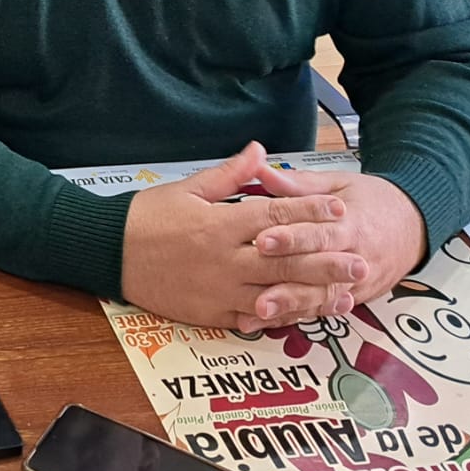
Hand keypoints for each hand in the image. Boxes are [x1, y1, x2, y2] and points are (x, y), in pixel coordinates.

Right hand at [119, 143, 367, 329]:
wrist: (109, 252)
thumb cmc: (147, 216)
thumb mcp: (187, 187)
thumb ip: (228, 174)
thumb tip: (261, 152)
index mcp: (220, 224)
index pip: (275, 216)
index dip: (309, 211)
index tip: (340, 207)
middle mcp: (225, 260)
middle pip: (285, 261)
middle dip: (326, 262)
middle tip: (360, 261)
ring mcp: (219, 291)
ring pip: (276, 295)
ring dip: (313, 296)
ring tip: (344, 296)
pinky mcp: (211, 314)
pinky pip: (254, 319)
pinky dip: (281, 318)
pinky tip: (305, 316)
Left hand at [252, 173, 426, 307]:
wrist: (414, 225)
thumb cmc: (374, 201)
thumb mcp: (339, 183)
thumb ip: (299, 183)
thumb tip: (262, 171)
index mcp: (351, 224)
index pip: (319, 234)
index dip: (291, 239)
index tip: (262, 240)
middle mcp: (355, 257)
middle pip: (319, 273)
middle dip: (286, 281)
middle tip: (257, 287)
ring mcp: (357, 283)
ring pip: (322, 298)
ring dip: (291, 306)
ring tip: (261, 311)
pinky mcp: (356, 298)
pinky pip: (325, 309)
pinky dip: (300, 316)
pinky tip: (275, 321)